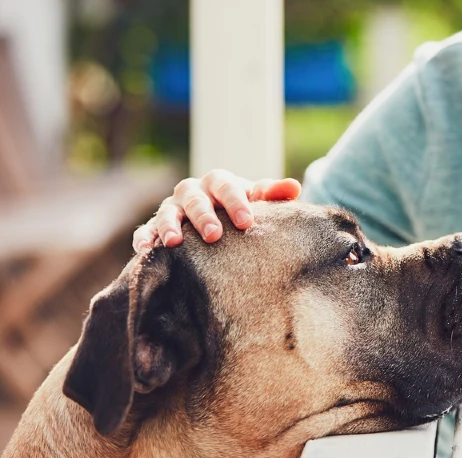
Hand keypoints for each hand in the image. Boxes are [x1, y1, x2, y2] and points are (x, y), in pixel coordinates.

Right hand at [133, 169, 300, 252]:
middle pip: (195, 199)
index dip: (235, 202)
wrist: (220, 218)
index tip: (246, 222)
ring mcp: (172, 209)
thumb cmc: (242, 209)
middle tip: (214, 235)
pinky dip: (145, 237)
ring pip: (167, 213)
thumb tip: (295, 187)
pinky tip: (146, 250)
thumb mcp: (258, 201)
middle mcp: (192, 192)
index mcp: (218, 182)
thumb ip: (273, 194)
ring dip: (169, 226)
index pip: (226, 187)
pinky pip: (147, 230)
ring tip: (173, 242)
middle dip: (204, 216)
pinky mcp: (157, 227)